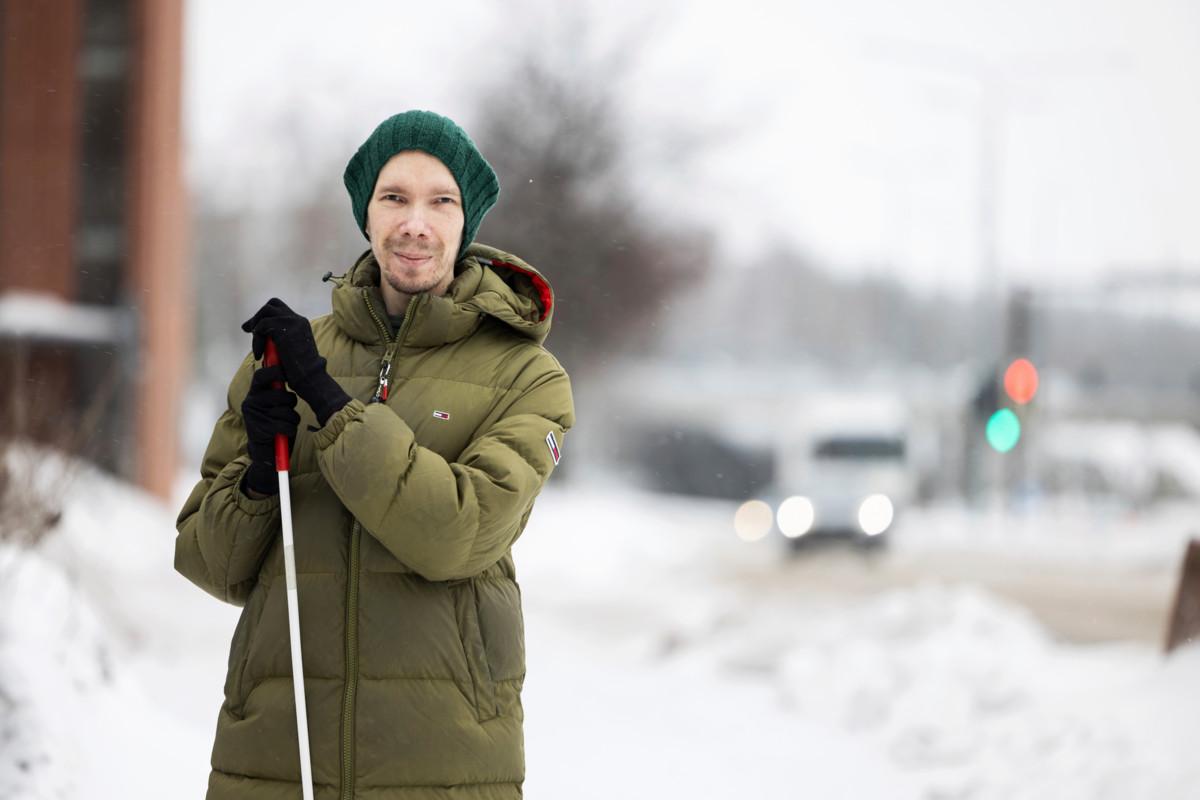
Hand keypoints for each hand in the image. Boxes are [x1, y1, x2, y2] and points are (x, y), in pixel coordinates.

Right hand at [240, 364, 298, 496]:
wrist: (266, 452)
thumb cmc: (275, 423)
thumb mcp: (277, 403)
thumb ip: (280, 389)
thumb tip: (293, 371)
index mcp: (255, 392)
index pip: (262, 375)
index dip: (275, 371)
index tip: (286, 373)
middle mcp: (251, 401)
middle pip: (280, 394)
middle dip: (290, 402)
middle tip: (288, 409)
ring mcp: (254, 416)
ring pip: (285, 410)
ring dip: (291, 418)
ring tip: (285, 423)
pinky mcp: (259, 430)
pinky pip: (284, 425)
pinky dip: (289, 430)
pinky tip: (284, 433)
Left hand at [241, 298, 349, 425]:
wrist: (310, 378)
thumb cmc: (301, 372)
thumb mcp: (290, 350)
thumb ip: (280, 340)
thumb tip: (263, 337)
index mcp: (301, 323)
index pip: (280, 309)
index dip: (264, 316)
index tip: (253, 329)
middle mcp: (298, 319)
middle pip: (272, 304)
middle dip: (257, 316)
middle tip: (247, 330)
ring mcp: (292, 322)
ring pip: (265, 313)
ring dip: (256, 328)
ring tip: (256, 347)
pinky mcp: (284, 329)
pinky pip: (261, 326)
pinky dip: (256, 340)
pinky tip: (259, 354)